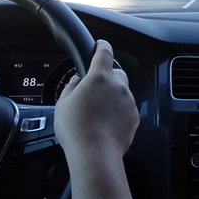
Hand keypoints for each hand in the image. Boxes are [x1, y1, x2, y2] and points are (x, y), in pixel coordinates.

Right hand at [55, 40, 137, 158]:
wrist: (95, 153)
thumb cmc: (75, 129)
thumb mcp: (63, 104)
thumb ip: (71, 86)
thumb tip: (77, 80)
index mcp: (99, 78)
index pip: (105, 53)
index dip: (102, 46)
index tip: (101, 45)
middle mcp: (118, 86)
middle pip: (116, 73)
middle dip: (108, 78)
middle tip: (95, 91)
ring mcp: (129, 101)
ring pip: (122, 92)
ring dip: (113, 96)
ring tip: (98, 113)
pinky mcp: (135, 116)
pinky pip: (127, 108)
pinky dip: (119, 111)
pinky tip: (107, 123)